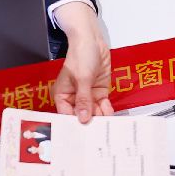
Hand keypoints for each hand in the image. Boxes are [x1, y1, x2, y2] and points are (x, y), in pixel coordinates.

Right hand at [51, 1, 112, 122]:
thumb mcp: (82, 78)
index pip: (66, 115)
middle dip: (89, 123)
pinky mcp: (98, 92)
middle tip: (97, 133)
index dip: (73, 124)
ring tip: (106, 127)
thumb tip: (82, 118)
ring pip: (93, 112)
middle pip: (81, 115)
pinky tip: (111, 116)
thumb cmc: (80, 55)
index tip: (81, 134)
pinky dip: (107, 110)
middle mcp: (74, 97)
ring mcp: (87, 95)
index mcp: (63, 95)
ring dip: (100, 118)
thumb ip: (83, 99)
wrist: (93, 41)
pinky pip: (102, 105)